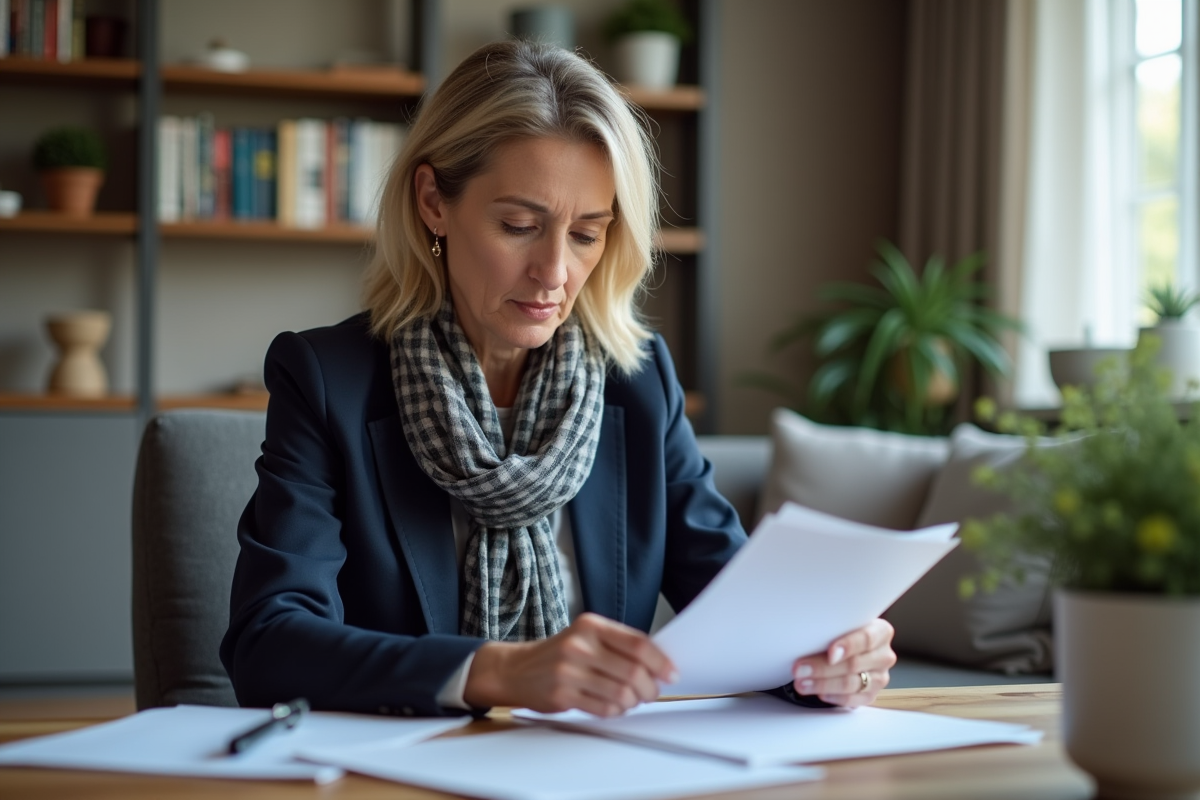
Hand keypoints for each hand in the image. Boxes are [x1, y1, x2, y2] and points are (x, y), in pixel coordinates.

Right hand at [462, 612, 677, 715]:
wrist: (516, 669)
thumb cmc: (559, 654)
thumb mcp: (586, 637)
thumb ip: (618, 646)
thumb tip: (659, 664)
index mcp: (591, 625)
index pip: (637, 643)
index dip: (660, 661)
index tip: (671, 673)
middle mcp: (579, 644)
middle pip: (632, 671)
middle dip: (649, 688)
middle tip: (651, 692)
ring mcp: (569, 670)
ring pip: (621, 693)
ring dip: (633, 702)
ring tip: (630, 700)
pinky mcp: (562, 694)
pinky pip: (603, 708)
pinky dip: (616, 711)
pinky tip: (613, 706)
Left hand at [791, 618, 895, 707]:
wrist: (849, 648)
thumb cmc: (841, 633)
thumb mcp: (841, 625)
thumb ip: (833, 629)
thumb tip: (807, 637)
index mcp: (881, 632)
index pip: (867, 638)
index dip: (848, 645)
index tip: (830, 653)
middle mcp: (883, 655)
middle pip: (854, 664)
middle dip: (823, 667)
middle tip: (800, 669)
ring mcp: (879, 677)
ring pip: (851, 684)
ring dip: (823, 684)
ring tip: (802, 683)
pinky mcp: (870, 695)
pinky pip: (852, 700)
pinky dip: (833, 697)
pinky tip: (819, 693)